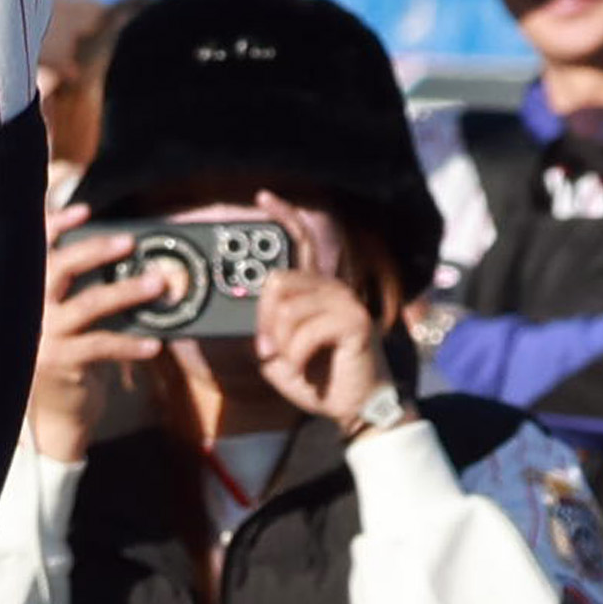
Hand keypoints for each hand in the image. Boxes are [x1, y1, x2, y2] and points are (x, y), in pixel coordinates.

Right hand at [29, 223, 170, 459]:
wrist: (51, 414)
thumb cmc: (63, 356)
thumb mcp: (58, 319)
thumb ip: (72, 291)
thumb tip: (114, 258)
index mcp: (24, 290)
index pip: (34, 249)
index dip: (55, 225)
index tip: (83, 211)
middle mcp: (27, 308)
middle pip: (58, 267)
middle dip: (95, 250)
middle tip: (129, 242)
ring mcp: (44, 334)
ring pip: (87, 303)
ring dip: (125, 291)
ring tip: (156, 285)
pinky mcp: (62, 361)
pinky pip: (103, 345)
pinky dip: (131, 343)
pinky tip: (155, 344)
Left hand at [247, 198, 391, 433]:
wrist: (353, 407)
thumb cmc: (316, 377)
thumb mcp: (277, 350)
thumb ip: (263, 327)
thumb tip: (247, 315)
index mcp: (314, 290)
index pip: (300, 243)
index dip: (283, 217)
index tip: (262, 196)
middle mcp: (331, 288)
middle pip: (276, 283)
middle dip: (265, 321)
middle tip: (271, 348)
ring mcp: (345, 302)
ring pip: (287, 309)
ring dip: (282, 344)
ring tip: (294, 361)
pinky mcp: (355, 321)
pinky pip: (305, 330)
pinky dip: (296, 354)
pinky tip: (307, 365)